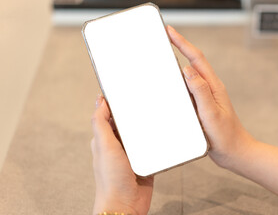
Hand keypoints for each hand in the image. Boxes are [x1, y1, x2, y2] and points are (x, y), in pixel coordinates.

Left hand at [91, 95, 152, 214]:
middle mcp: (118, 144)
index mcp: (105, 139)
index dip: (115, 102)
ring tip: (156, 112)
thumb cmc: (111, 180)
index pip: (109, 115)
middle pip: (127, 122)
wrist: (126, 205)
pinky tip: (162, 133)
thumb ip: (100, 124)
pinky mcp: (145, 160)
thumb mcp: (104, 146)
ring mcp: (132, 153)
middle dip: (134, 111)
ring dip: (147, 125)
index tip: (124, 89)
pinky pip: (152, 145)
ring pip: (141, 132)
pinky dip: (156, 139)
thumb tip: (99, 101)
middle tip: (145, 98)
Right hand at [167, 26, 255, 168]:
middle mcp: (209, 88)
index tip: (170, 31)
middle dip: (179, 47)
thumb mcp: (212, 113)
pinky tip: (169, 84)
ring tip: (163, 56)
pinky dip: (177, 82)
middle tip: (164, 37)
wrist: (234, 152)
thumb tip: (188, 70)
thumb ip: (201, 91)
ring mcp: (205, 97)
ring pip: (189, 75)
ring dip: (177, 63)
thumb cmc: (226, 135)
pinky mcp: (201, 106)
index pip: (196, 59)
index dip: (182, 43)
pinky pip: (187, 89)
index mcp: (213, 86)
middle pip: (192, 62)